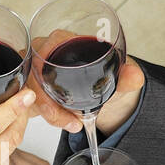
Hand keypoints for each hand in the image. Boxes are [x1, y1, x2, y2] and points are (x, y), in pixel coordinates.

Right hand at [27, 29, 144, 134]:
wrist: (99, 87)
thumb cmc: (101, 71)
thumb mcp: (115, 73)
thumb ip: (127, 75)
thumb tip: (136, 77)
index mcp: (61, 40)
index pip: (48, 45)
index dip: (49, 63)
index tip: (59, 86)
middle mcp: (43, 55)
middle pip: (34, 74)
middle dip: (47, 101)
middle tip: (72, 120)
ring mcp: (34, 74)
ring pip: (29, 93)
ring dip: (49, 112)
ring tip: (73, 124)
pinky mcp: (31, 91)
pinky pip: (28, 103)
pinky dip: (43, 116)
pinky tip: (62, 123)